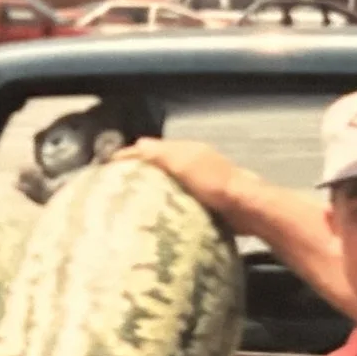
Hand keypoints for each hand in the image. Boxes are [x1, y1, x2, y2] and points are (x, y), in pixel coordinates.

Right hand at [113, 139, 245, 218]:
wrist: (246, 208)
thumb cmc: (215, 184)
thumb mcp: (185, 164)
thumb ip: (161, 154)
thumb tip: (137, 144)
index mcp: (185, 149)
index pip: (150, 147)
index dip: (130, 154)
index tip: (110, 165)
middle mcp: (192, 160)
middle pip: (159, 161)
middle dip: (139, 168)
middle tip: (117, 182)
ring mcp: (201, 179)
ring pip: (169, 178)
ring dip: (152, 184)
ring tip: (133, 198)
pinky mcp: (206, 198)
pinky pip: (178, 195)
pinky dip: (165, 198)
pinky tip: (159, 211)